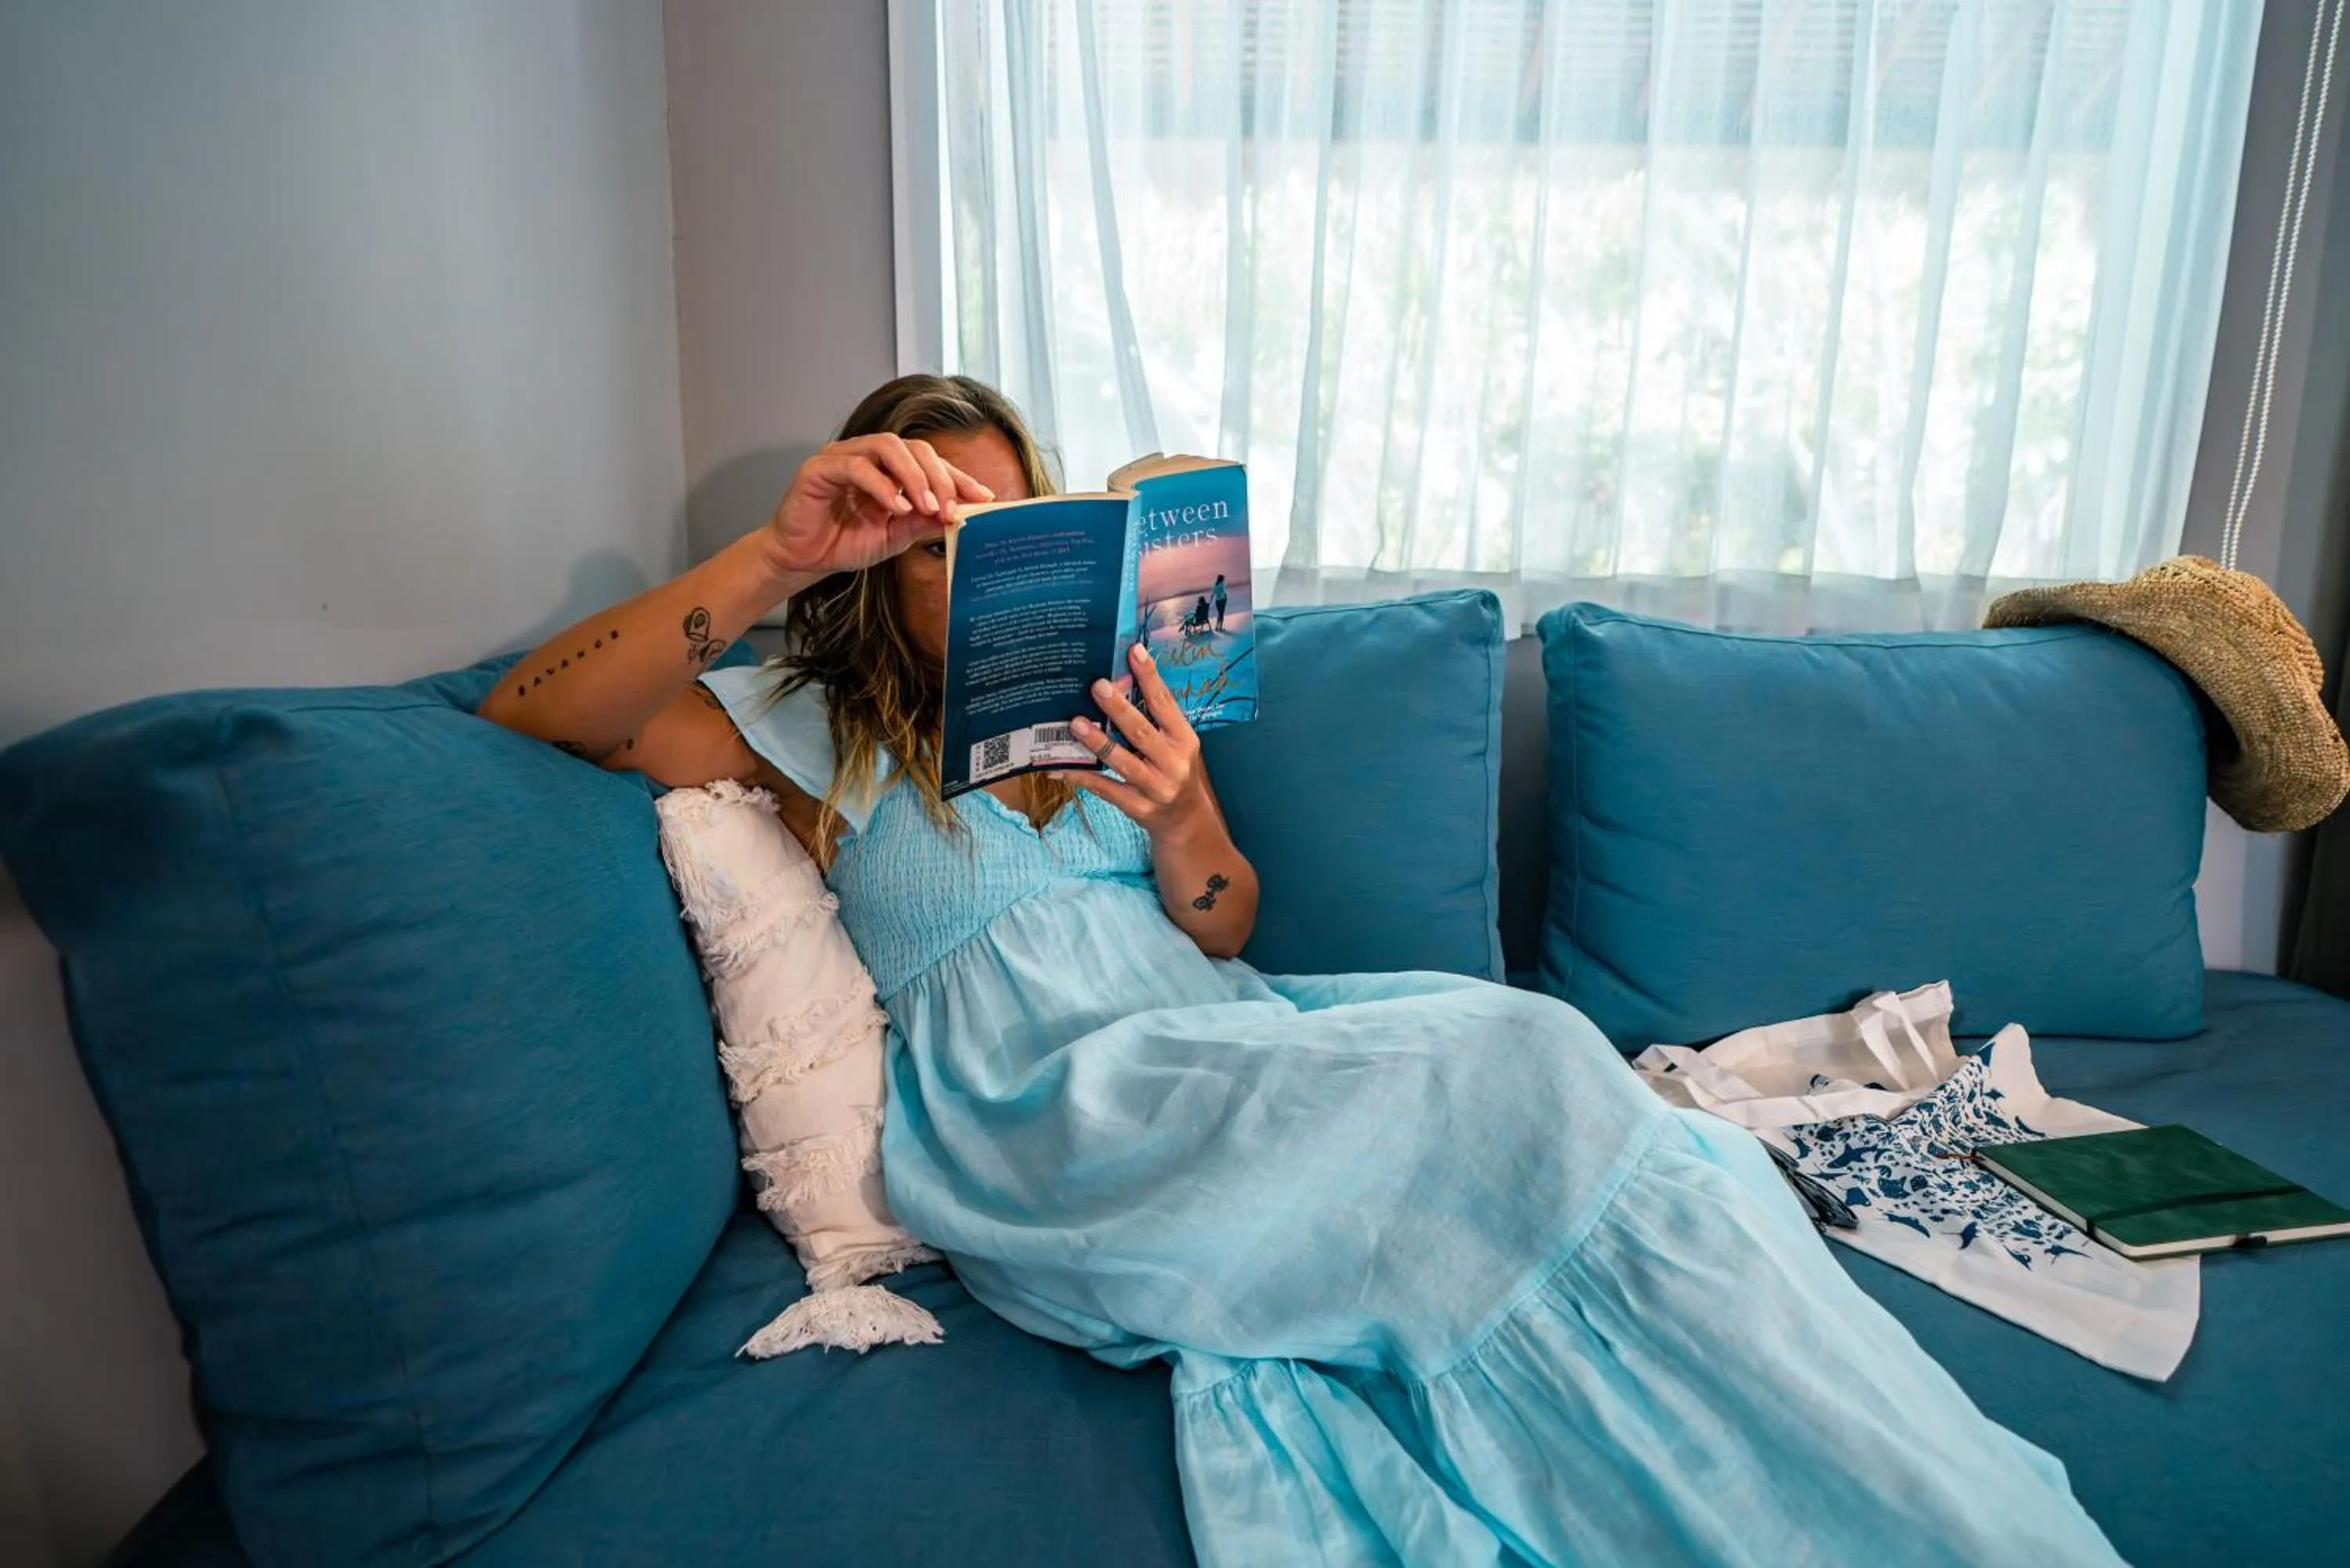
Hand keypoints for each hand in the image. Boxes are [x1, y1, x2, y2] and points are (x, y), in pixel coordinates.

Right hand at [762, 434, 996, 579]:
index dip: (958, 477)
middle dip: (939, 477)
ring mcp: (842, 456)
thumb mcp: (896, 535)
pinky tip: (896, 507)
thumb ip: (924, 521)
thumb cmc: (844, 542)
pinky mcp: (819, 468)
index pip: (930, 461)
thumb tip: (961, 514)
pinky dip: (882, 486)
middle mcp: (867, 454)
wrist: (803, 560)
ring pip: (888, 447)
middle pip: (914, 448)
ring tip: (928, 506)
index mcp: (888, 467)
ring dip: (914, 477)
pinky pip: (856, 467)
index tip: (983, 497)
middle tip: (952, 507)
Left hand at [1057, 643, 1220, 841]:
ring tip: (1075, 723)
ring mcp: (1156, 787)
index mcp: (1184, 739)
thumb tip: (1119, 682)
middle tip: (1096, 686)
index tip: (1133, 651)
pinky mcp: (1137, 807)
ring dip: (1097, 742)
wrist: (1187, 820)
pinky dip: (1082, 777)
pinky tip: (1059, 767)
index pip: (1165, 704)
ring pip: (1122, 761)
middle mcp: (1173, 763)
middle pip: (1142, 732)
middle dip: (1118, 709)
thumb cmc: (1175, 770)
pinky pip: (1106, 789)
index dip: (1149, 677)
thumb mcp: (1175, 743)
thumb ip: (1153, 718)